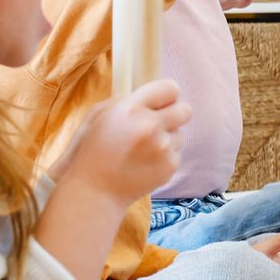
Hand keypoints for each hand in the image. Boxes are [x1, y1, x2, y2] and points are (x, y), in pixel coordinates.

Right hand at [61, 79, 191, 207]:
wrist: (94, 191)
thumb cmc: (94, 150)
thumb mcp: (100, 116)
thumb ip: (130, 100)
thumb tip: (157, 96)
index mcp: (129, 109)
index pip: (169, 88)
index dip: (166, 95)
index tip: (161, 102)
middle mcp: (149, 125)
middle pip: (185, 109)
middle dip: (175, 114)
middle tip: (159, 123)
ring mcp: (162, 147)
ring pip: (181, 133)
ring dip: (166, 138)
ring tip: (142, 149)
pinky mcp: (170, 165)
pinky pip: (177, 152)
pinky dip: (164, 156)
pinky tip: (144, 163)